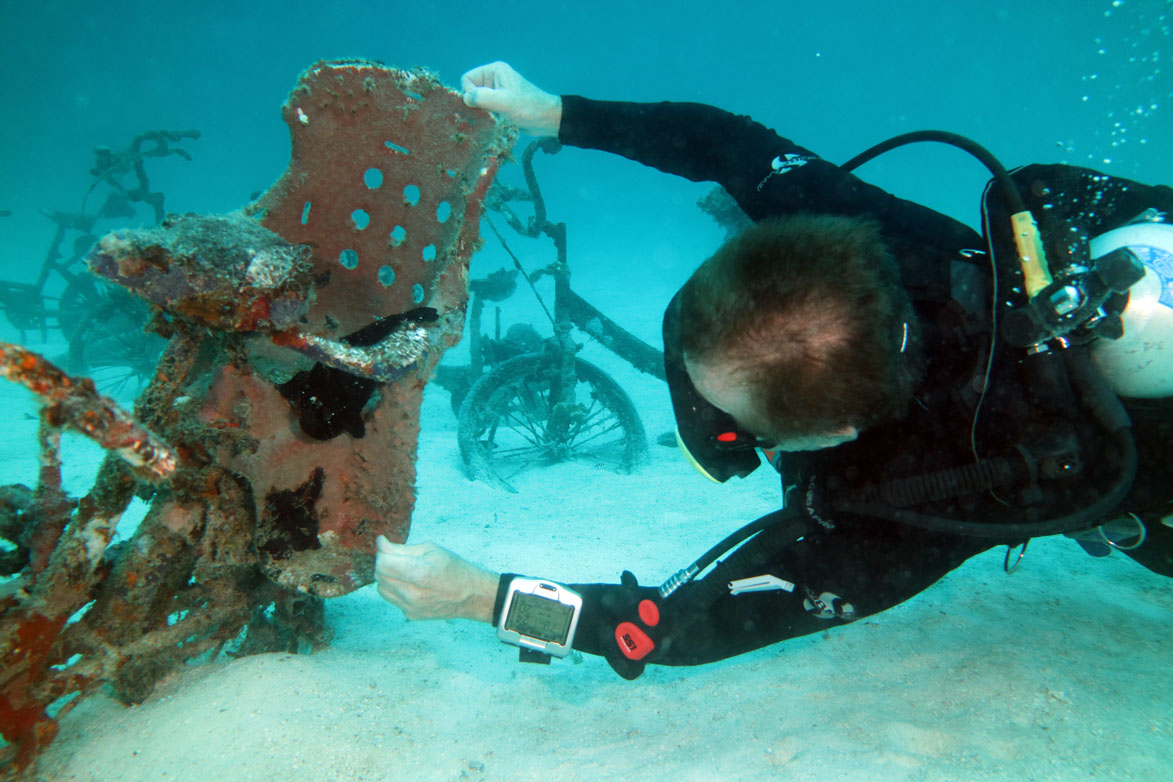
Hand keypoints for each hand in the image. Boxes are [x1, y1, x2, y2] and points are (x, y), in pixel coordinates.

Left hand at [373, 535, 498, 621]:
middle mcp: (411, 594)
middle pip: (379, 575)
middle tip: (398, 556)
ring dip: (387, 577)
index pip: (382, 563)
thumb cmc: (454, 568)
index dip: (383, 551)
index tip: (386, 545)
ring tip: (404, 571)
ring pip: (381, 588)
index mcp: (419, 573)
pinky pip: (392, 598)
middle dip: (384, 562)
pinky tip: (412, 585)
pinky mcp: (410, 615)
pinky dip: (396, 589)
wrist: (471, 595)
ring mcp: (410, 607)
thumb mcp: (431, 550)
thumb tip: (381, 544)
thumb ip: (403, 549)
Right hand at [460, 61, 562, 136]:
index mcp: (494, 71)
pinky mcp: (500, 103)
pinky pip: (485, 109)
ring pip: (476, 102)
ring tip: (496, 117)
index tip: (482, 104)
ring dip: (483, 112)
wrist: (547, 119)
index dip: (470, 93)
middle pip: (470, 91)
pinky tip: (498, 121)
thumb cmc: (529, 108)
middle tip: (489, 113)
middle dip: (476, 104)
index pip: (467, 79)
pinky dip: (488, 116)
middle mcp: (494, 79)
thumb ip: (483, 98)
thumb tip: (465, 98)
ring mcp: (497, 91)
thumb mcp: (505, 102)